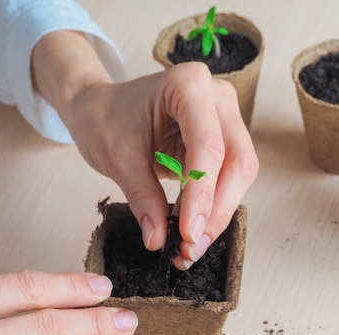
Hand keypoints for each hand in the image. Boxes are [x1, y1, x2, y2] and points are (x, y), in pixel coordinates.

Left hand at [32, 31, 258, 269]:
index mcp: (188, 85)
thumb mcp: (118, 157)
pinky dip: (212, 207)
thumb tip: (160, 239)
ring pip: (239, 173)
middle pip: (237, 161)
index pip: (208, 146)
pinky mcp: (222, 140)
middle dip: (217, 209)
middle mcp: (216, 97)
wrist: (99, 107)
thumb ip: (142, 197)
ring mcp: (224, 118)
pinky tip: (192, 230)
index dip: (202, 194)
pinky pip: (228, 178)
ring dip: (218, 213)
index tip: (189, 233)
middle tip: (192, 246)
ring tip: (190, 246)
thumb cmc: (105, 118)